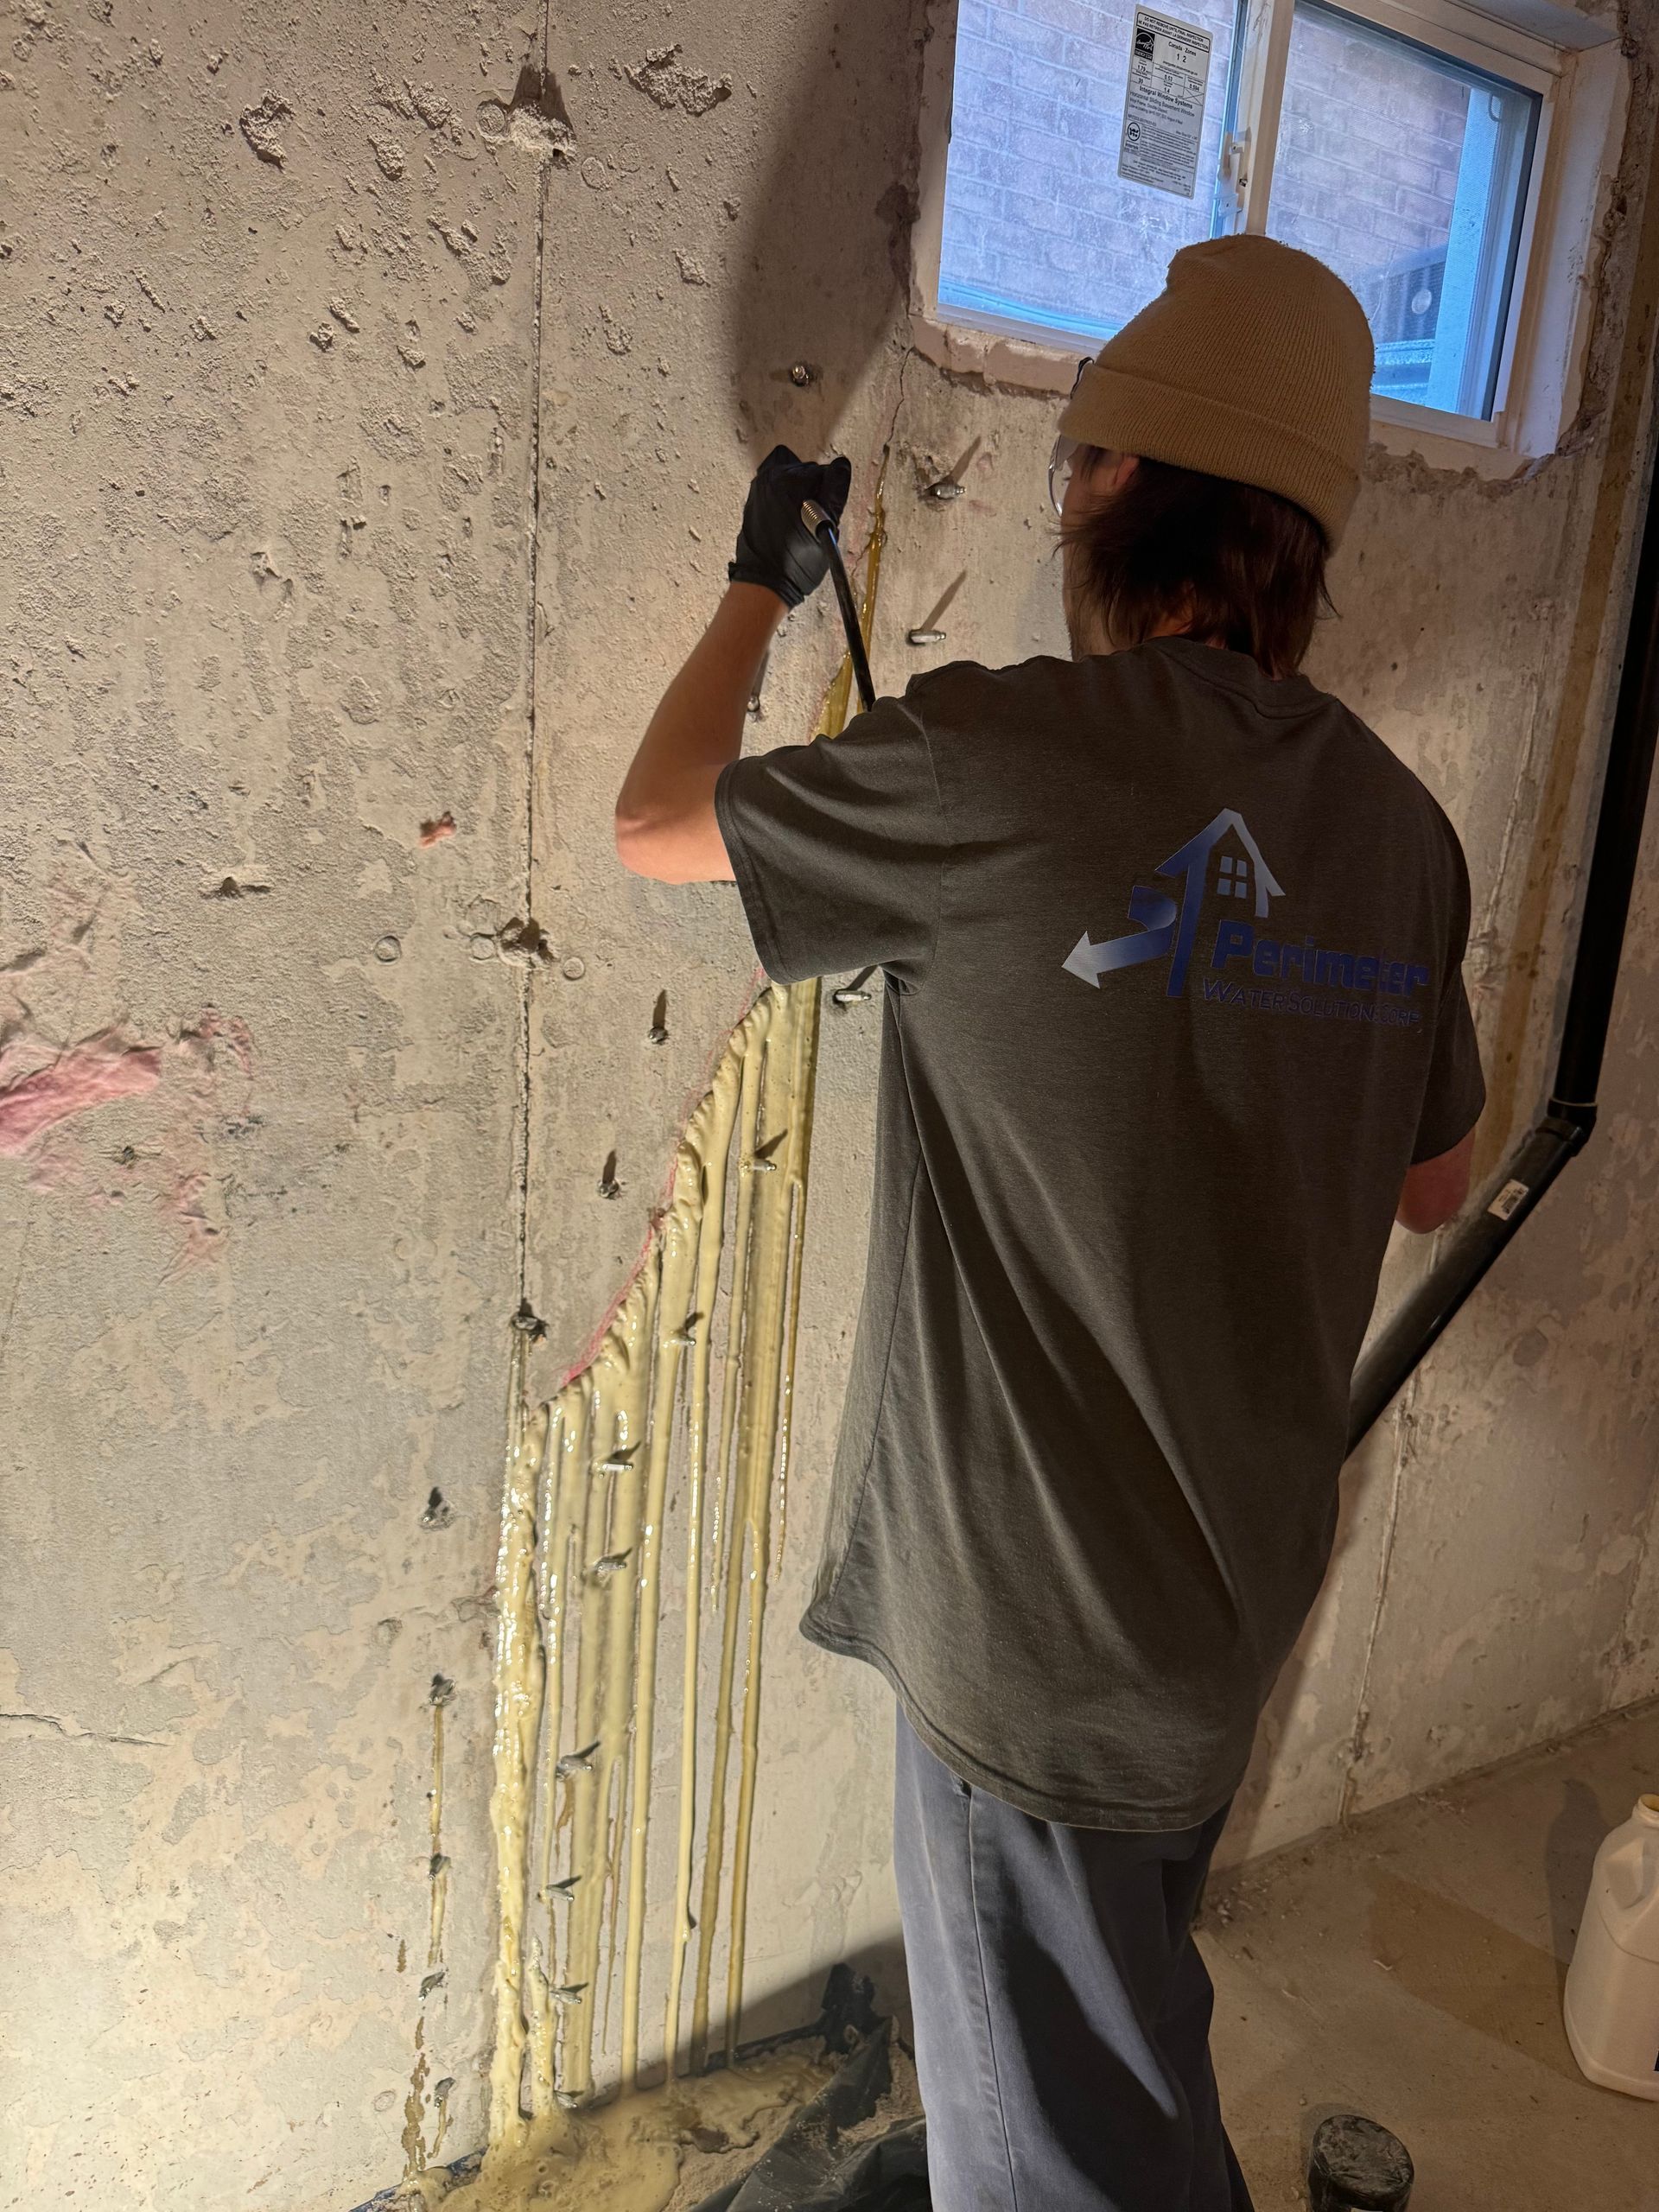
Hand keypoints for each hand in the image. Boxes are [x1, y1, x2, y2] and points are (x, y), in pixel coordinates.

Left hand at [728, 445, 852, 608]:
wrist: (765, 581)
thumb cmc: (797, 560)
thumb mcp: (826, 527)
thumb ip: (835, 491)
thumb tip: (842, 465)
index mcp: (792, 481)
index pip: (826, 472)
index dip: (831, 494)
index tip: (826, 514)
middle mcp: (773, 476)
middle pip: (808, 471)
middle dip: (815, 490)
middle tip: (813, 518)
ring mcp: (760, 485)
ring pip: (793, 475)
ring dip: (800, 490)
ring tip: (799, 517)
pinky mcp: (754, 497)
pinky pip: (776, 482)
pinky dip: (785, 491)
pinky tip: (788, 512)